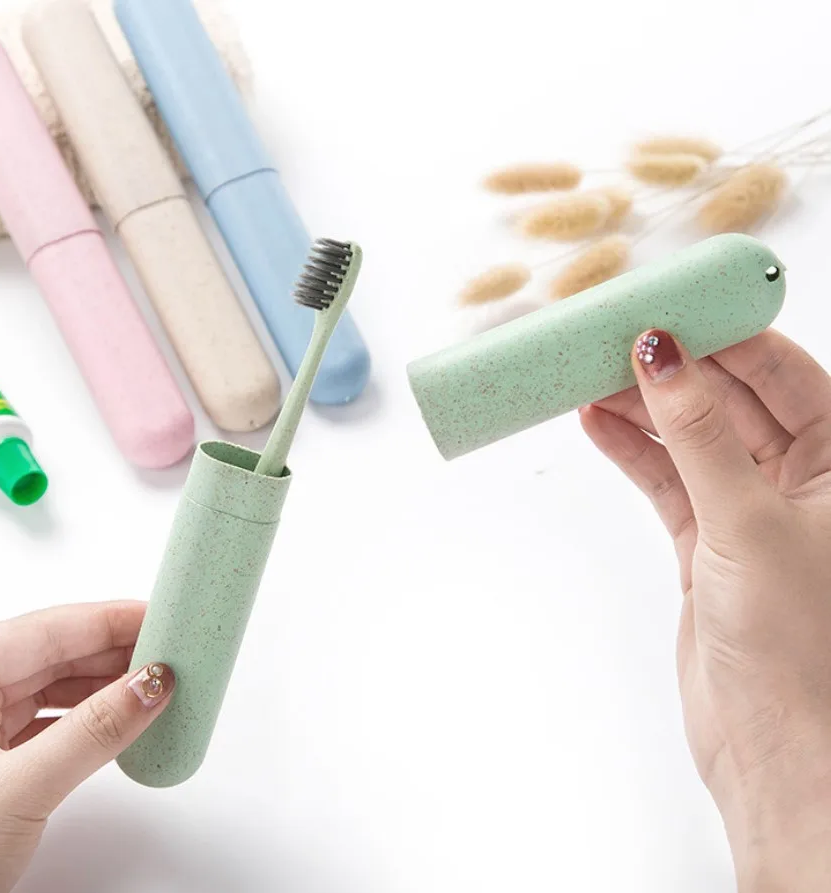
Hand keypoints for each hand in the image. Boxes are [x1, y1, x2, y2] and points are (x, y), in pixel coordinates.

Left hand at [0, 601, 174, 892]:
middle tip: (172, 653)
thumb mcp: (17, 788)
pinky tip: (120, 724)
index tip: (163, 617)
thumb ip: (93, 732)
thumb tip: (150, 685)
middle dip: (116, 653)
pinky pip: (47, 726)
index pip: (51, 627)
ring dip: (106, 689)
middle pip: (55, 654)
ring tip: (154, 687)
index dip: (112, 619)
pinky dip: (88, 723)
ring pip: (53, 690)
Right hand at [581, 329, 830, 891]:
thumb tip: (663, 354)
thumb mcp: (749, 520)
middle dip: (668, 364)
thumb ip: (700, 433)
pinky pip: (664, 476)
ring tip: (585, 370)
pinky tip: (595, 419)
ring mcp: (749, 507)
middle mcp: (803, 476)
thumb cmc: (801, 648)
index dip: (722, 329)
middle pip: (725, 395)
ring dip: (637, 403)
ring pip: (687, 434)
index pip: (779, 368)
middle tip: (609, 332)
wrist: (776, 751)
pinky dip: (628, 448)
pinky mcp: (706, 538)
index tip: (667, 300)